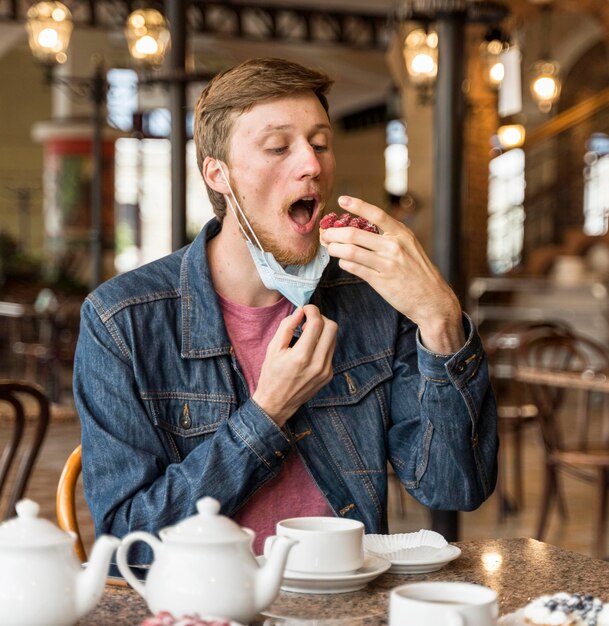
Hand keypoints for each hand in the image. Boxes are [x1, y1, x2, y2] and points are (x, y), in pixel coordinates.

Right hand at [252, 305, 336, 426]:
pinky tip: (310, 348)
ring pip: (334, 339)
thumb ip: (286, 326)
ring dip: (323, 330)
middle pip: (332, 328)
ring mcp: (326, 370)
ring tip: (308, 334)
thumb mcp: (273, 348)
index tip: (305, 309)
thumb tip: (300, 311)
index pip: (317, 323)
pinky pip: (331, 351)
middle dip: (321, 318)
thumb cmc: (271, 375)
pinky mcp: (329, 375)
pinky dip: (322, 343)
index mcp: (301, 356)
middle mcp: (317, 364)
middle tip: (308, 321)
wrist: (276, 404)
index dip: (312, 310)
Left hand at [320, 195, 464, 353]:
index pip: (376, 214)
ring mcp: (387, 264)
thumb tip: (363, 230)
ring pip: (351, 251)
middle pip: (355, 234)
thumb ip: (390, 238)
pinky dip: (345, 264)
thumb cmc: (419, 273)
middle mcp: (394, 247)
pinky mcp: (381, 281)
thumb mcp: (410, 248)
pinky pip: (355, 269)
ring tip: (330, 247)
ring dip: (335, 248)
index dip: (357, 205)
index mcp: (402, 234)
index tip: (342, 200)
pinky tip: (343, 262)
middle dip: (334, 233)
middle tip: (325, 233)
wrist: (432, 300)